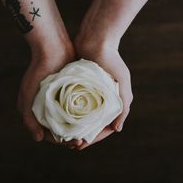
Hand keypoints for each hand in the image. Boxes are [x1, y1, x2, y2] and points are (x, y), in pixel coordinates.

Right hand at [17, 41, 82, 147]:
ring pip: (71, 119)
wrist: (52, 46)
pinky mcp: (71, 90)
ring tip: (91, 132)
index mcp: (36, 109)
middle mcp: (47, 105)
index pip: (49, 133)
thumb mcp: (28, 94)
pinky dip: (84, 115)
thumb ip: (28, 117)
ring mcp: (59, 98)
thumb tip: (38, 139)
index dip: (62, 141)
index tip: (76, 144)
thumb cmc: (38, 70)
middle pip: (61, 128)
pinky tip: (93, 119)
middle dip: (73, 137)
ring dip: (80, 128)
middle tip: (84, 141)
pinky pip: (78, 107)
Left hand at [74, 35, 132, 149]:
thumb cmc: (112, 58)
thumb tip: (117, 129)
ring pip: (81, 115)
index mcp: (114, 100)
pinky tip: (59, 119)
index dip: (95, 137)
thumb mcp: (122, 81)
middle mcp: (102, 98)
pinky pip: (73, 103)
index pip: (106, 125)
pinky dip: (68, 113)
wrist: (96, 38)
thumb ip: (123, 104)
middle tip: (71, 144)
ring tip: (63, 134)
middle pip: (92, 122)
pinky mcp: (78, 85)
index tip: (83, 144)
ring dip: (74, 126)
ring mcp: (90, 92)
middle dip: (83, 134)